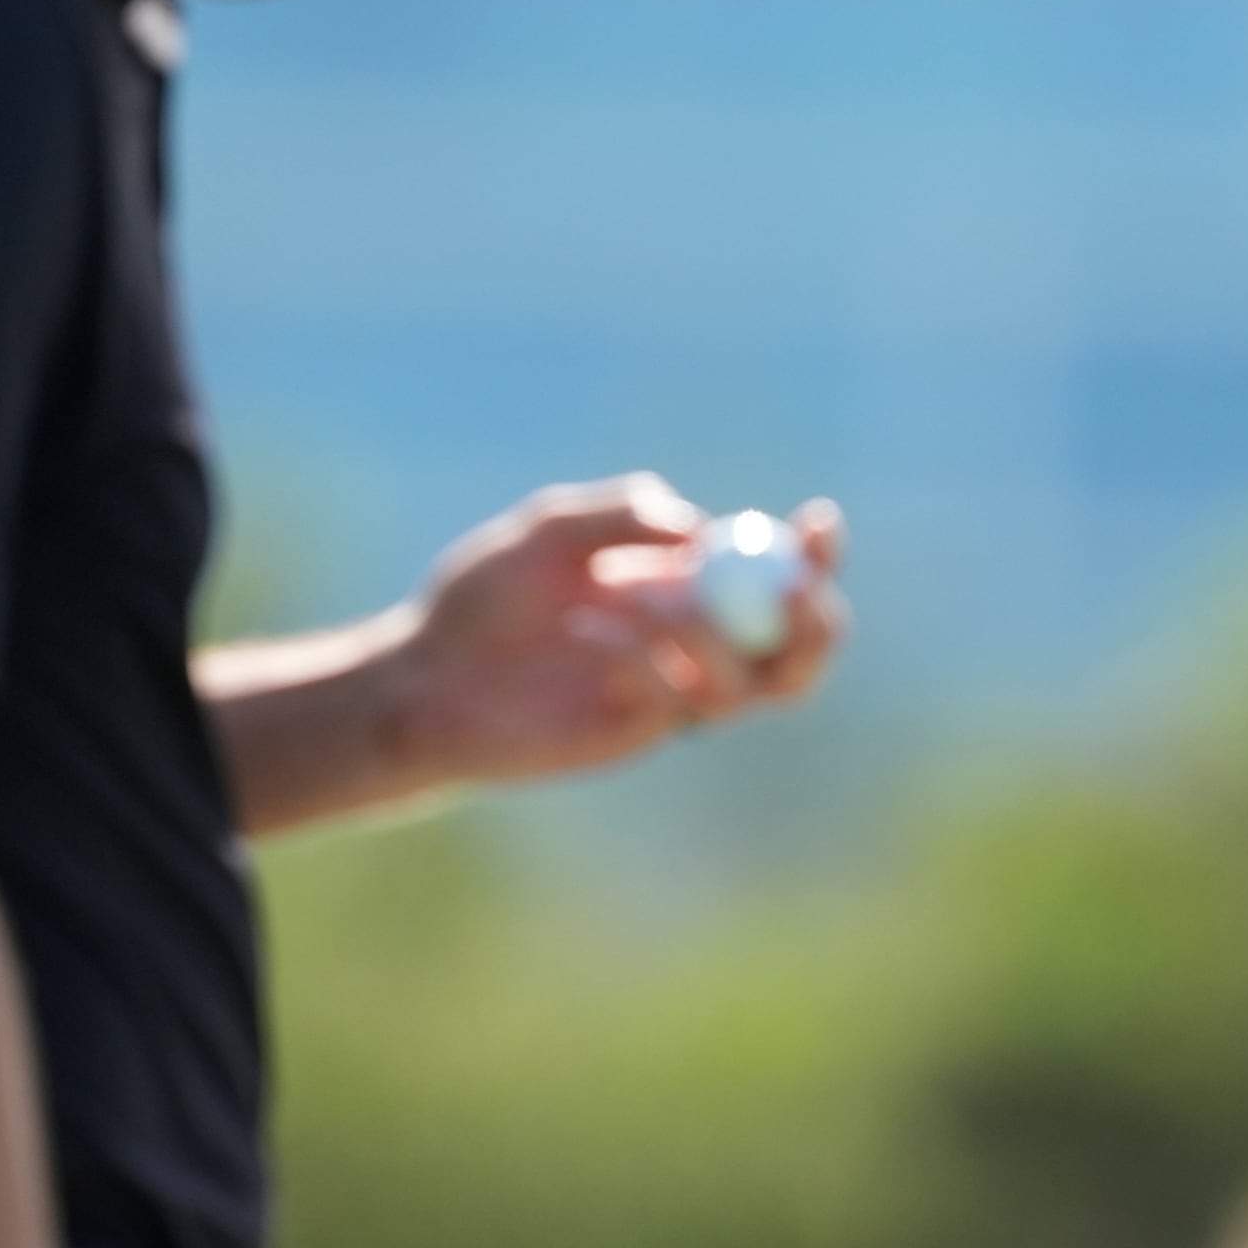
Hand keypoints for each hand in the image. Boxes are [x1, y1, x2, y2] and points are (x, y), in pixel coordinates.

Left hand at [378, 475, 846, 788]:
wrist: (427, 670)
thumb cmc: (486, 595)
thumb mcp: (549, 528)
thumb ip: (621, 513)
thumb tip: (699, 529)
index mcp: (685, 585)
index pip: (776, 573)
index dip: (813, 555)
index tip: (820, 523)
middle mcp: (692, 644)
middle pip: (796, 651)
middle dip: (817, 623)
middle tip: (796, 594)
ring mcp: (671, 695)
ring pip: (753, 686)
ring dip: (710, 635)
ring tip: (625, 600)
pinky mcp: (638, 734)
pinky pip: (681, 704)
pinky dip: (649, 659)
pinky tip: (587, 635)